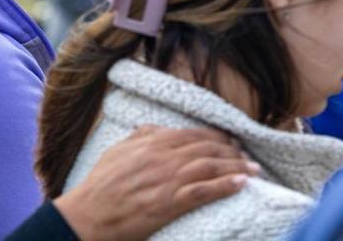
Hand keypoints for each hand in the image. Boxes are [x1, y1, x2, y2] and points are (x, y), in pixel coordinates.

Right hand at [52, 125, 258, 240]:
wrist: (89, 213)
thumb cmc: (100, 184)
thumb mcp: (117, 150)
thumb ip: (139, 136)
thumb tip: (155, 128)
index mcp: (152, 142)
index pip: (193, 134)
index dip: (216, 136)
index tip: (229, 139)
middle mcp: (164, 157)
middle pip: (207, 148)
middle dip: (231, 150)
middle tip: (246, 155)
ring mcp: (169, 179)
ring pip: (211, 167)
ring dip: (236, 166)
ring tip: (253, 169)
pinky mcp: (171, 203)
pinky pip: (205, 191)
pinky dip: (226, 185)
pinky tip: (242, 183)